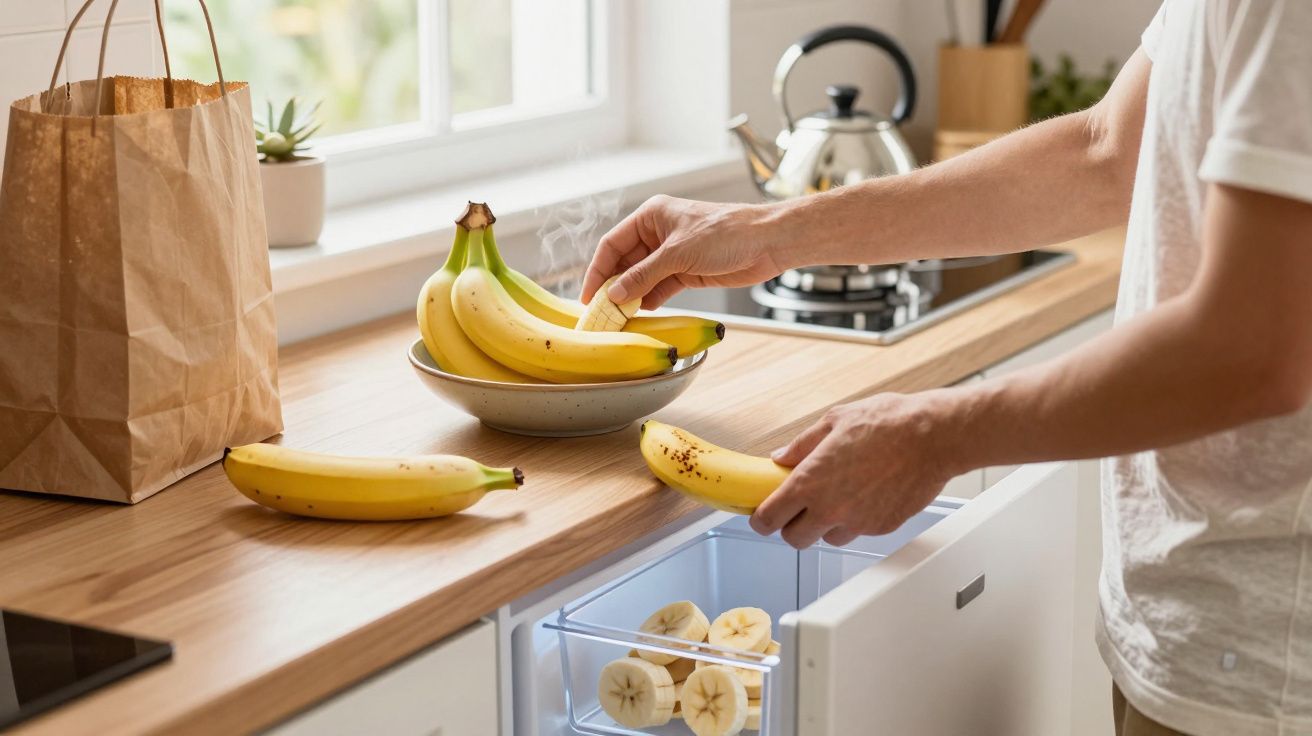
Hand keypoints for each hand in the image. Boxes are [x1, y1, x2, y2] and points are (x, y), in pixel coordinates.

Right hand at [581, 195, 792, 308]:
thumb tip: (615, 294)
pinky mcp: (686, 272)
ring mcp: (672, 254)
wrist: (767, 243)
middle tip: (601, 312)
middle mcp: (658, 234)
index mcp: (651, 216)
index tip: (588, 295)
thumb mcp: (678, 254)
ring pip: (641, 277)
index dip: (598, 269)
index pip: (613, 244)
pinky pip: (659, 288)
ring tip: (617, 318)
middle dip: (613, 286)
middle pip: (625, 262)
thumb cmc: (726, 233)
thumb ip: (644, 275)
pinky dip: (649, 300)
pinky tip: (640, 313)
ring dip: (631, 296)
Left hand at [749, 392, 960, 549]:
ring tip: (837, 497)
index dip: (761, 519)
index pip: (769, 518)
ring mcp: (857, 522)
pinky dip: (854, 521)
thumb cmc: (889, 423)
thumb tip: (781, 457)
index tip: (762, 514)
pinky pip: (857, 532)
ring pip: (827, 538)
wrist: (934, 436)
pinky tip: (863, 495)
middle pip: (794, 539)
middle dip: (792, 526)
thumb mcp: (834, 421)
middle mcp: (831, 508)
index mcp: (810, 481)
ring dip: (825, 524)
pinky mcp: (881, 528)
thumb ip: (801, 445)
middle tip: (798, 508)